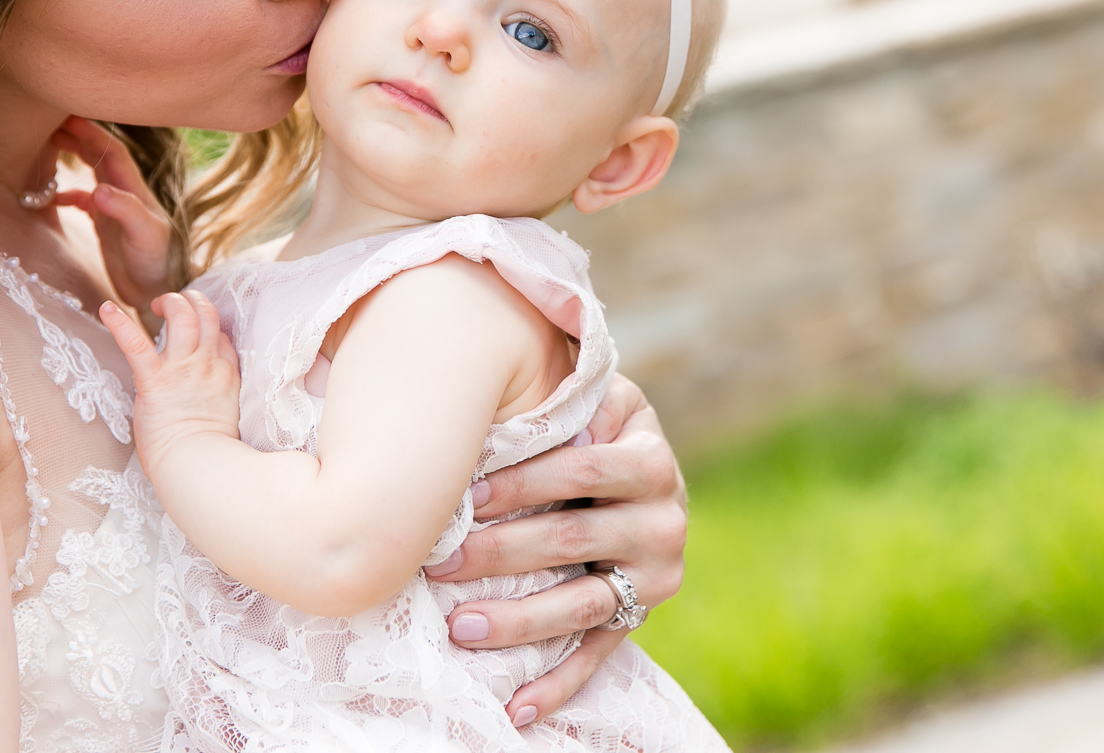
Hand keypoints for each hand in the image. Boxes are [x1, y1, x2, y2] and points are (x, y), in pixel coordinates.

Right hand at [51, 115, 173, 308]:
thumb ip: (126, 211)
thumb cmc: (155, 264)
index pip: (113, 152)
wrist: (157, 291)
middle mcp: (125, 195)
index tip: (69, 118)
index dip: (92, 134)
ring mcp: (115, 209)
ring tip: (50, 146)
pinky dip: (66, 194)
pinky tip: (51, 197)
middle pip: (101, 156)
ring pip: (92, 174)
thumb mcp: (145, 236)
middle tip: (52, 124)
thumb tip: (99, 190)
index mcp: (136, 191)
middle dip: (80, 138)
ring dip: (74, 158)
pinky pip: (83, 201)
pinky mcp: (106, 225)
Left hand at [100, 290, 241, 469]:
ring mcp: (182, 370)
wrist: (197, 468)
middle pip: (207, 315)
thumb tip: (201, 392)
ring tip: (157, 304)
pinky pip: (136, 344)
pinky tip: (107, 309)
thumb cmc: (207, 453)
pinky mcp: (154, 381)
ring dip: (170, 302)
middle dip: (192, 301)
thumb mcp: (225, 415)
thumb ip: (216, 393)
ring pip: (183, 317)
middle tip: (176, 304)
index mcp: (225, 375)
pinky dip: (119, 323)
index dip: (209, 325)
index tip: (195, 329)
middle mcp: (207, 365)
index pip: (221, 335)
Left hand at [428, 375, 686, 727]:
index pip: (582, 471)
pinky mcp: (638, 617)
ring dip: (517, 622)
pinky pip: (597, 657)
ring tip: (459, 627)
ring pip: (579, 605)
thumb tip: (533, 411)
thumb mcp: (598, 397)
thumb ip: (572, 395)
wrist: (642, 470)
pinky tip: (516, 708)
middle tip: (440, 563)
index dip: (523, 482)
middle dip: (501, 553)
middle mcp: (664, 522)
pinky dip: (557, 686)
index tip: (466, 497)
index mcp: (651, 460)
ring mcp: (653, 578)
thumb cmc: (595, 424)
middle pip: (572, 540)